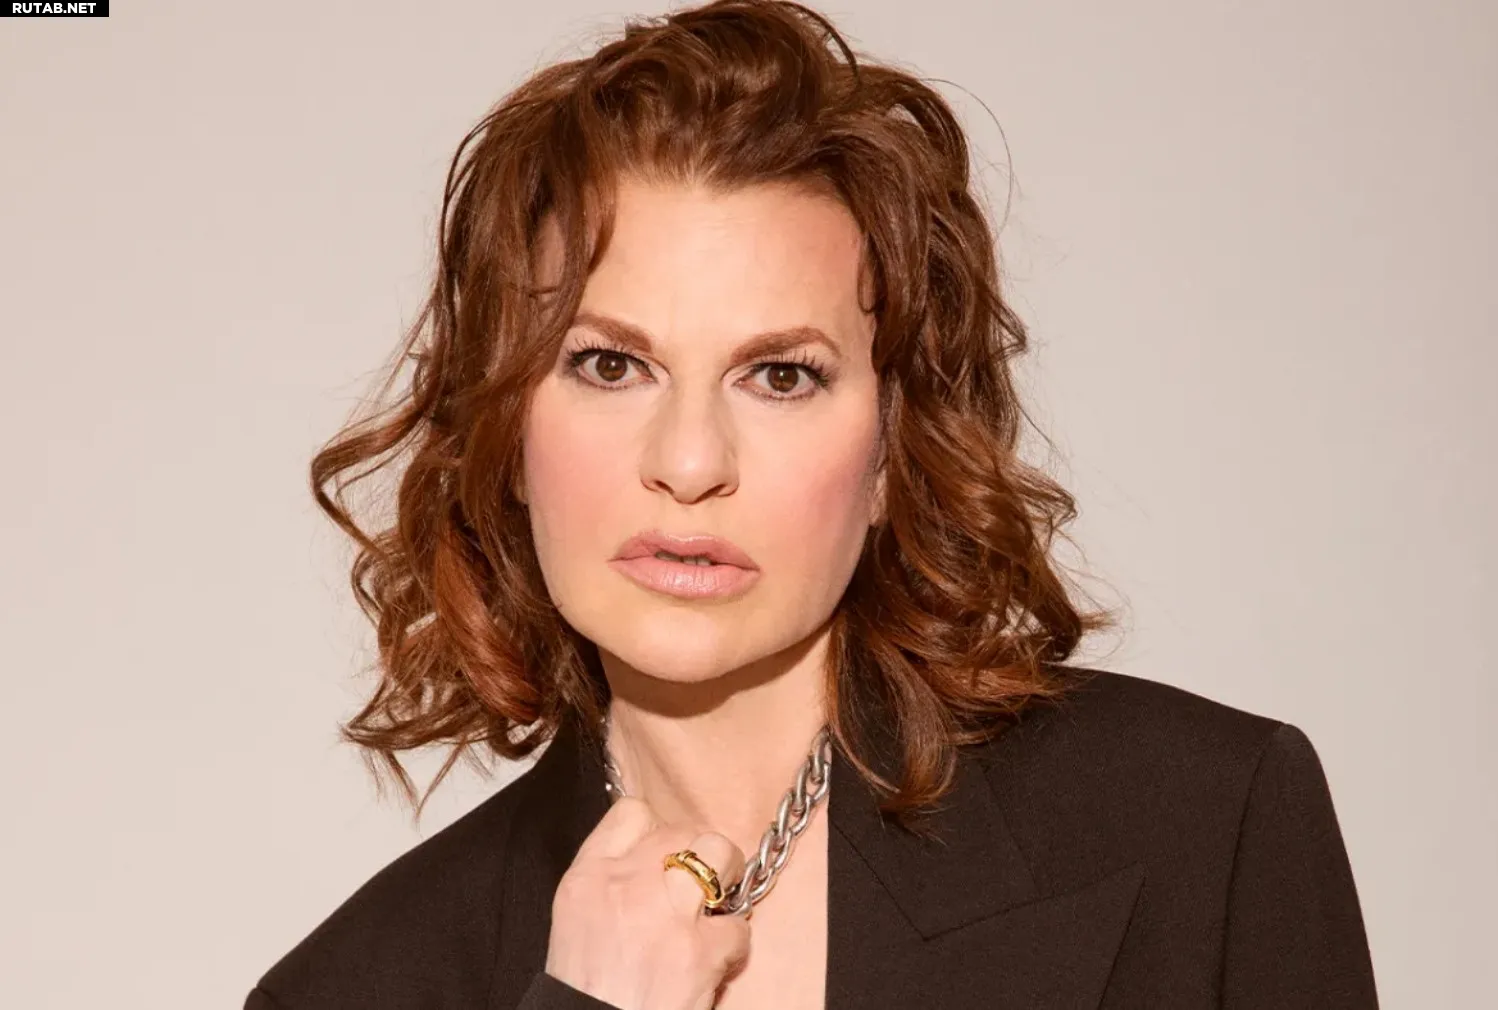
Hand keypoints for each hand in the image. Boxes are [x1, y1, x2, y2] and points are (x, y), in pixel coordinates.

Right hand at [544, 796, 750, 1009]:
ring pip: (719, 852)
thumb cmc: (585, 994)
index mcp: (587, 878)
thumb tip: (653, 866)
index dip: (657, 831)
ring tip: (715, 908)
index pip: (631, 812)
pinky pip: (738, 927)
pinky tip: (715, 962)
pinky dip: (733, 946)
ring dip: (725, 880)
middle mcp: (625, 885)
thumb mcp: (574, 924)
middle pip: (682, 829)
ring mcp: (665, 913)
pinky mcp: (699, 951)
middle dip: (697, 856)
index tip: (665, 855)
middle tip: (697, 888)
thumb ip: (610, 885)